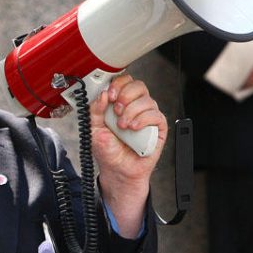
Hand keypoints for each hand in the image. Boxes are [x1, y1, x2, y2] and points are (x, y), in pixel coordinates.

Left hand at [90, 75, 167, 235]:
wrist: (117, 170)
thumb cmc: (108, 150)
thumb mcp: (94, 128)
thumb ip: (95, 110)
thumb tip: (102, 94)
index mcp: (121, 103)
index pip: (124, 82)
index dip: (118, 84)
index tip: (109, 95)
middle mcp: (135, 107)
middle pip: (138, 86)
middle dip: (126, 95)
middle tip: (117, 110)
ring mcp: (147, 117)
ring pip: (147, 100)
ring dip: (132, 111)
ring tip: (123, 126)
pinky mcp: (158, 128)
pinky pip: (156, 116)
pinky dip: (143, 119)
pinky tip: (133, 128)